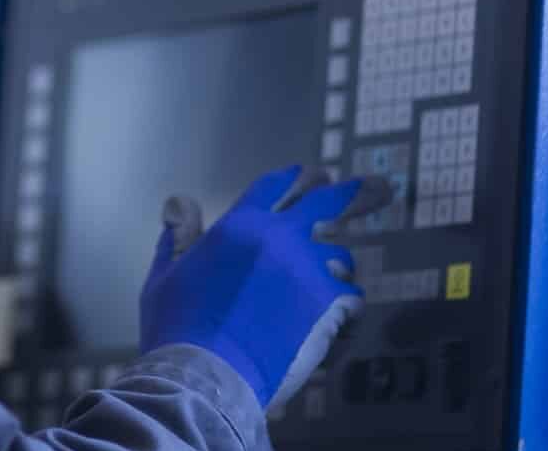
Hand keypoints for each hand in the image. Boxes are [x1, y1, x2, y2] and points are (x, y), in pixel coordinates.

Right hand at [138, 167, 369, 406]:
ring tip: (334, 285)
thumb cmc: (178, 329)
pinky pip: (353, 298)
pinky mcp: (327, 303)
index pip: (274, 185)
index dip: (295, 177)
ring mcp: (307, 268)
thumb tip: (179, 201)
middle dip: (355, 191)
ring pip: (341, 256)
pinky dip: (349, 311)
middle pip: (328, 200)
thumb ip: (179, 234)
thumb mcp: (166, 274)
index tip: (313, 172)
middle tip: (380, 188)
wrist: (204, 374)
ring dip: (338, 270)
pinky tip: (341, 324)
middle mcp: (278, 237)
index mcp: (238, 224)